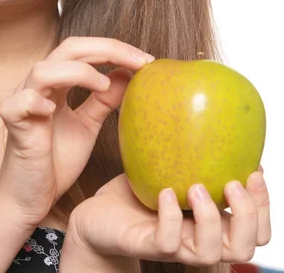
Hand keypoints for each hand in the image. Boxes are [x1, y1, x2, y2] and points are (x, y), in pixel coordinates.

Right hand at [0, 36, 152, 229]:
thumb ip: (103, 100)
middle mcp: (38, 85)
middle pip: (69, 48)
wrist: (29, 198)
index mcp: (56, 82)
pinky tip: (54, 111)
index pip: (84, 51)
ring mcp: (22, 102)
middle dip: (107, 49)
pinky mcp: (12, 125)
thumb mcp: (87, 126)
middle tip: (140, 62)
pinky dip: (36, 100)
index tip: (147, 62)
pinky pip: (19, 103)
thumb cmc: (55, 161)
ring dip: (78, 72)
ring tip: (104, 86)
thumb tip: (127, 73)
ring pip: (44, 70)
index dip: (115, 49)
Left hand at [63, 165, 270, 266]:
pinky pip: (168, 242)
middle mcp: (198, 239)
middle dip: (248, 216)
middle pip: (243, 247)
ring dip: (210, 218)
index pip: (256, 228)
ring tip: (196, 186)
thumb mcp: (172, 168)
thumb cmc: (138, 192)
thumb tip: (213, 111)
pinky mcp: (147, 245)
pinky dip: (171, 217)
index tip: (254, 170)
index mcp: (211, 222)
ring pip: (210, 253)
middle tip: (234, 182)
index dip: (264, 205)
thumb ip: (195, 152)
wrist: (99, 216)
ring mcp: (174, 247)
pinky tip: (165, 192)